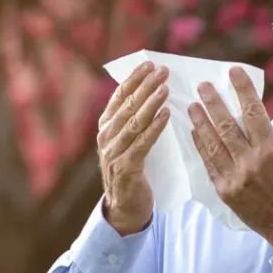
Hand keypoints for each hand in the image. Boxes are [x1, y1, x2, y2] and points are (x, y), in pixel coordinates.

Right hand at [96, 61, 170, 235]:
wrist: (125, 208)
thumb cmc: (133, 170)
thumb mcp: (130, 142)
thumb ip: (136, 121)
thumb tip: (155, 92)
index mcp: (106, 127)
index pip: (119, 97)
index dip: (134, 79)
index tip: (149, 64)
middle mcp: (106, 137)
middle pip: (127, 106)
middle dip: (145, 86)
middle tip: (163, 70)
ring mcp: (113, 153)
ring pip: (134, 122)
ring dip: (151, 103)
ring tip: (165, 88)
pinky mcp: (125, 167)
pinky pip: (142, 143)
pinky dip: (155, 127)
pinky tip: (166, 115)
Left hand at [188, 67, 272, 246]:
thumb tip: (254, 120)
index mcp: (270, 151)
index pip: (253, 112)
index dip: (242, 89)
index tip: (233, 72)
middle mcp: (250, 162)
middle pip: (226, 125)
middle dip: (214, 102)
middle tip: (203, 86)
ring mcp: (234, 177)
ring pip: (212, 143)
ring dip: (200, 122)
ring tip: (192, 105)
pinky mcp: (224, 190)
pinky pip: (209, 163)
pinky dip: (200, 146)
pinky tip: (193, 132)